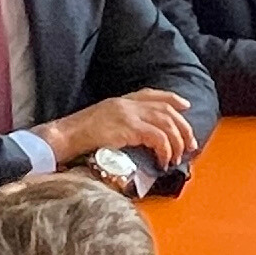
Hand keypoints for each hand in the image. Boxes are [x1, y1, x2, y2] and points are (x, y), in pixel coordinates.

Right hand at [35, 90, 197, 168]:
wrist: (65, 136)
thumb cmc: (79, 135)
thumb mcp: (102, 122)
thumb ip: (120, 123)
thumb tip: (137, 137)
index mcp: (121, 101)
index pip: (152, 94)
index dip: (172, 98)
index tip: (185, 106)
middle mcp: (127, 104)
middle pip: (166, 110)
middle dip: (183, 127)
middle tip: (190, 144)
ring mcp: (129, 114)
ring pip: (166, 124)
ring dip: (177, 142)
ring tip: (177, 158)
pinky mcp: (129, 128)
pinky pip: (157, 138)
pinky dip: (165, 150)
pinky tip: (164, 161)